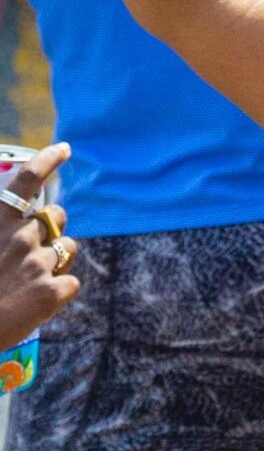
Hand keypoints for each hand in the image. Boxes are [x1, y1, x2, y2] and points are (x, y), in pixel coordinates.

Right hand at [0, 142, 79, 344]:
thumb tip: (21, 221)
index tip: (64, 148)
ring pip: (67, 249)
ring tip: (31, 280)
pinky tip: (37, 302)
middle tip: (36, 247)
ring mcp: (39, 264)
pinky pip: (71, 282)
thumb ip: (1, 226)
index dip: (48, 160)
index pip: (26, 180)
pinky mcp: (53, 292)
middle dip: (54, 226)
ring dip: (57, 259)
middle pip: (57, 217)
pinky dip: (59, 291)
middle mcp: (21, 238)